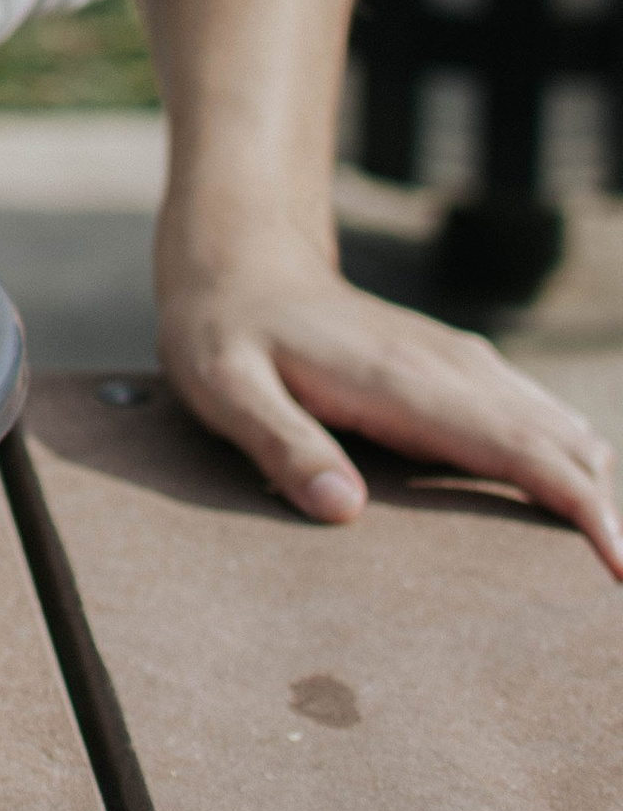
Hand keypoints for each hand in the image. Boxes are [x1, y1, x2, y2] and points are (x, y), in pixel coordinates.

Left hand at [156, 234, 622, 576]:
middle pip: (560, 444)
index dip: (583, 508)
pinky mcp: (453, 367)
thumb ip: (282, 445)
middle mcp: (450, 370)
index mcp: (406, 384)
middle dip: (604, 511)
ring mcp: (457, 364)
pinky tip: (569, 498)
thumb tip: (346, 510)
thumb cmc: (225, 331)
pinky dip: (564, 459)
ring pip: (557, 426)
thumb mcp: (226, 389)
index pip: (521, 451)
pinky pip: (532, 417)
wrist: (238, 258)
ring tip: (606, 553)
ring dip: (589, 484)